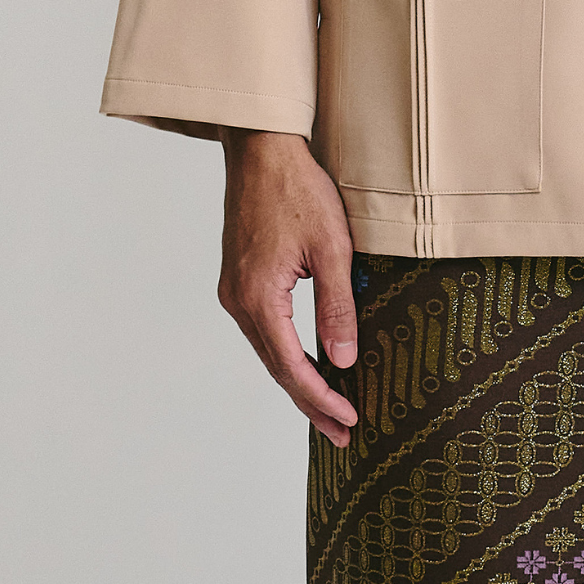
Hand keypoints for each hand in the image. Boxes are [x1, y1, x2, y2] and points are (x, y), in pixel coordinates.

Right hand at [216, 128, 359, 446]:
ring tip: (330, 409)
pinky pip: (265, 329)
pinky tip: (308, 363)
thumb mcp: (332, 246)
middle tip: (342, 434)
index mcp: (258, 298)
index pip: (291, 366)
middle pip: (276, 367)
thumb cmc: (299, 190)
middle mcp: (238, 300)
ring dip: (298, 380)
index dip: (320, 398)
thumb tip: (341, 361)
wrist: (262, 149)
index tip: (347, 421)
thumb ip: (336, 305)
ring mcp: (235, 290)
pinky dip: (287, 353)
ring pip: (269, 350)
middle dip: (310, 402)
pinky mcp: (240, 278)